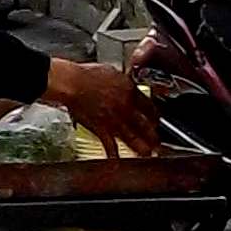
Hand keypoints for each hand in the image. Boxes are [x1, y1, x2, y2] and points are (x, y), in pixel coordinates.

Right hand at [39, 56, 160, 156]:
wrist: (73, 84)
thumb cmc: (88, 75)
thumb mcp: (113, 72)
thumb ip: (123, 81)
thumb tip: (126, 83)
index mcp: (130, 91)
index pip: (149, 107)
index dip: (155, 115)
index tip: (156, 120)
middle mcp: (125, 108)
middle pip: (144, 126)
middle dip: (153, 136)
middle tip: (157, 143)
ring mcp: (114, 120)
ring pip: (132, 137)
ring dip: (140, 147)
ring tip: (146, 153)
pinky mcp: (100, 129)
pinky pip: (110, 144)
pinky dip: (113, 153)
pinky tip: (116, 158)